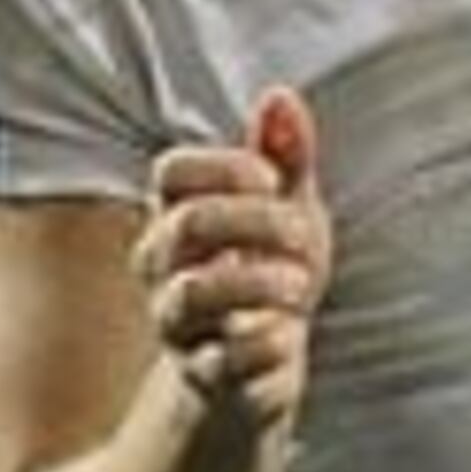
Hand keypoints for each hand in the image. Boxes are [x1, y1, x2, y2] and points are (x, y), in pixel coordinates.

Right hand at [138, 86, 329, 428]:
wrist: (253, 374)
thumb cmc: (267, 276)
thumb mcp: (288, 212)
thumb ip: (284, 157)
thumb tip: (280, 95)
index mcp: (182, 219)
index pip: (171, 173)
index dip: (222, 165)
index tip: (270, 178)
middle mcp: (167, 270)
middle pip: (186, 225)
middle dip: (255, 221)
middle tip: (303, 233)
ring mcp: (182, 325)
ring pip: (191, 294)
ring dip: (256, 283)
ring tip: (302, 287)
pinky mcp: (209, 377)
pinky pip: (224, 360)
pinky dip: (265, 344)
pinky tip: (289, 335)